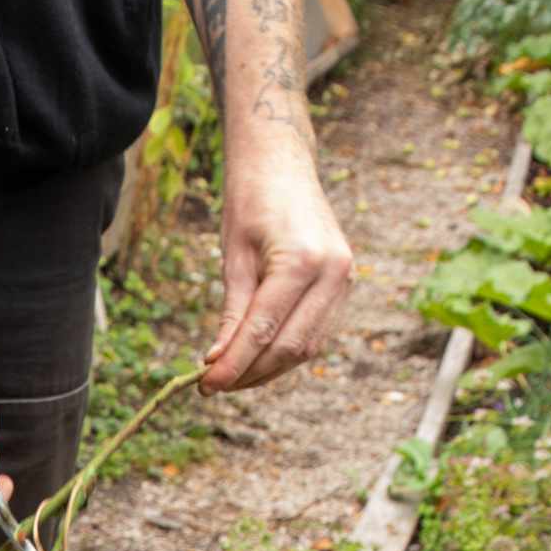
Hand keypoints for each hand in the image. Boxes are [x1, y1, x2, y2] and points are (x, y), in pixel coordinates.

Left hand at [202, 149, 353, 393]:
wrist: (282, 165)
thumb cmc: (251, 204)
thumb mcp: (233, 258)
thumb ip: (232, 314)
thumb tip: (216, 363)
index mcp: (302, 261)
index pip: (263, 331)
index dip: (233, 365)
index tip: (206, 385)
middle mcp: (332, 273)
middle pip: (289, 347)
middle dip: (250, 373)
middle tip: (214, 386)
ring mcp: (344, 279)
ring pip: (306, 347)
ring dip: (268, 369)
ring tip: (232, 376)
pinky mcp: (344, 285)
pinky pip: (316, 333)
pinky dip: (285, 352)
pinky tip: (256, 358)